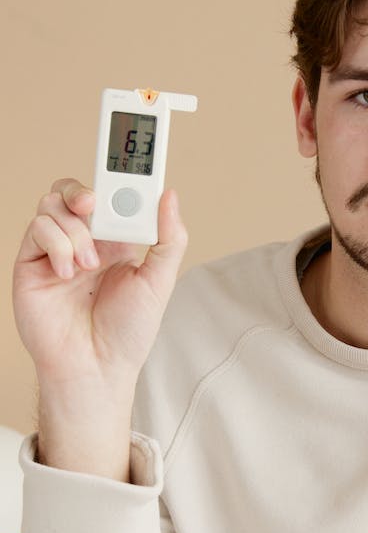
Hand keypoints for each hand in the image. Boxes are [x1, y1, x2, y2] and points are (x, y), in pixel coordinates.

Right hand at [13, 179, 186, 391]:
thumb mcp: (159, 283)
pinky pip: (37, 229)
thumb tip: (169, 195)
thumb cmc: (127, 332)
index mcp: (118, 240)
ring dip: (74, 229)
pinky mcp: (32, 263)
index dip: (119, 177)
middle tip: (95, 205)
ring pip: (53, 204)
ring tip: (88, 265)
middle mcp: (85, 240)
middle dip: (85, 189)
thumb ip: (168, 239)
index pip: (113, 195)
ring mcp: (56, 250)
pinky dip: (55, 244)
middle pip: (75, 190)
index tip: (131, 164)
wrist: (95, 367)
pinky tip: (68, 272)